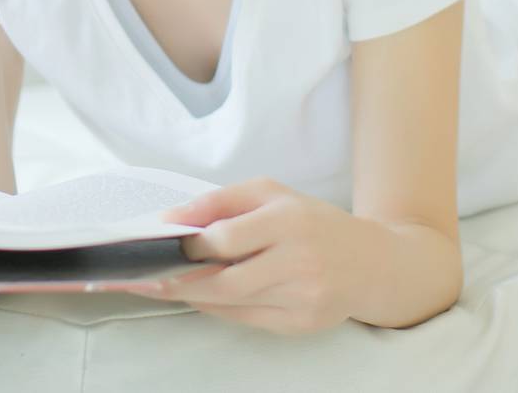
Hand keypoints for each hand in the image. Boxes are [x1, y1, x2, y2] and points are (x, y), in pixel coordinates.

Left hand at [130, 177, 362, 335]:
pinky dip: (219, 308)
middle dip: (177, 282)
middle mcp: (299, 260)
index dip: (187, 245)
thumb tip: (173, 218)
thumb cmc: (312, 223)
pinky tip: (205, 296)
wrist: (371, 263)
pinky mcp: (302, 324)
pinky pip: (246, 319)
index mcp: (289, 219)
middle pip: (222, 282)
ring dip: (192, 296)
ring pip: (231, 304)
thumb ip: (222, 200)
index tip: (158, 243)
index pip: (225, 239)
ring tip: (165, 286)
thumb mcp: (272, 194)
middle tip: (146, 278)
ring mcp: (302, 297)